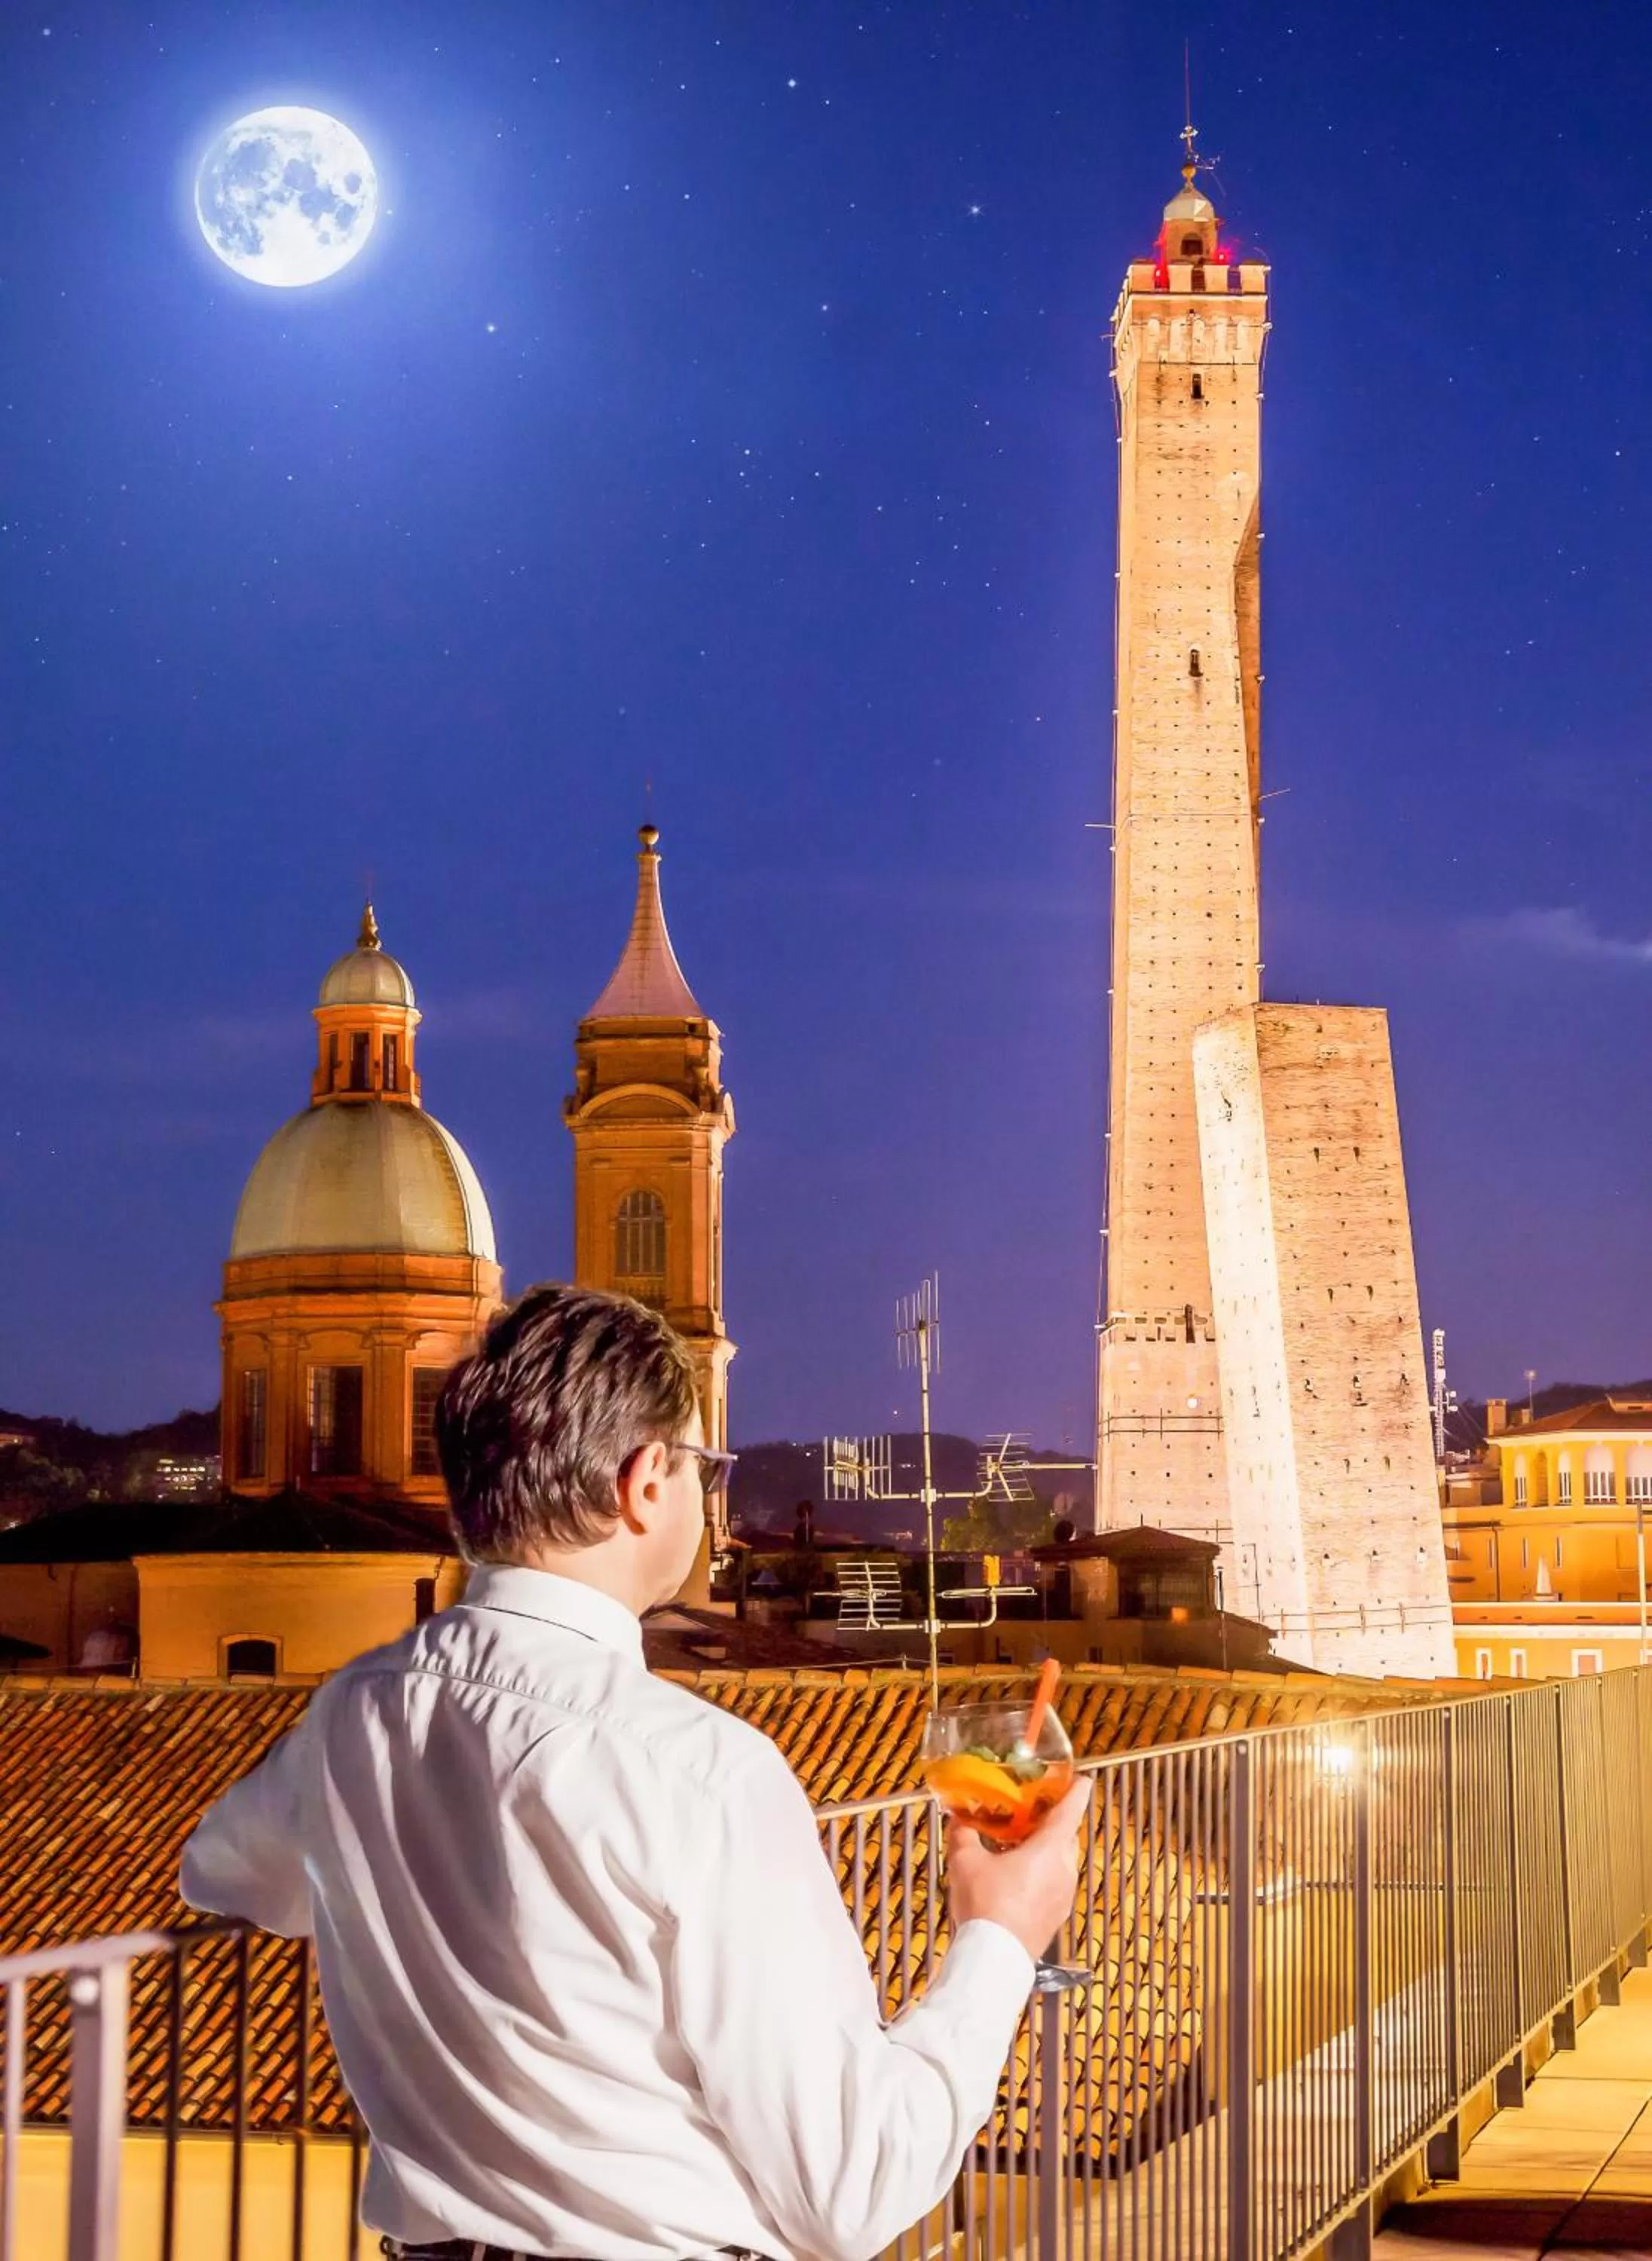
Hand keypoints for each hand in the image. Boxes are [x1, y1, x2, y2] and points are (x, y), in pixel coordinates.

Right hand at [945, 1775, 1091, 1963]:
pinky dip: (1043, 1874)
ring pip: (1062, 1861)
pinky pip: (1056, 1884)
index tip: (1078, 1778)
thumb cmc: (985, 1904)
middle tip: (1030, 1811)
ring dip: (1046, 1849)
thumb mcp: (965, 1862)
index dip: (1076, 1789)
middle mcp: (1065, 1869)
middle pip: (1067, 1834)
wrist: (994, 1960)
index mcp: (1050, 1848)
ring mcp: (1064, 1895)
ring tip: (1018, 1844)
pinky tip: (1017, 1878)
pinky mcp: (1057, 1917)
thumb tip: (958, 1817)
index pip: (1072, 1808)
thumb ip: (963, 1834)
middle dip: (1053, 1820)